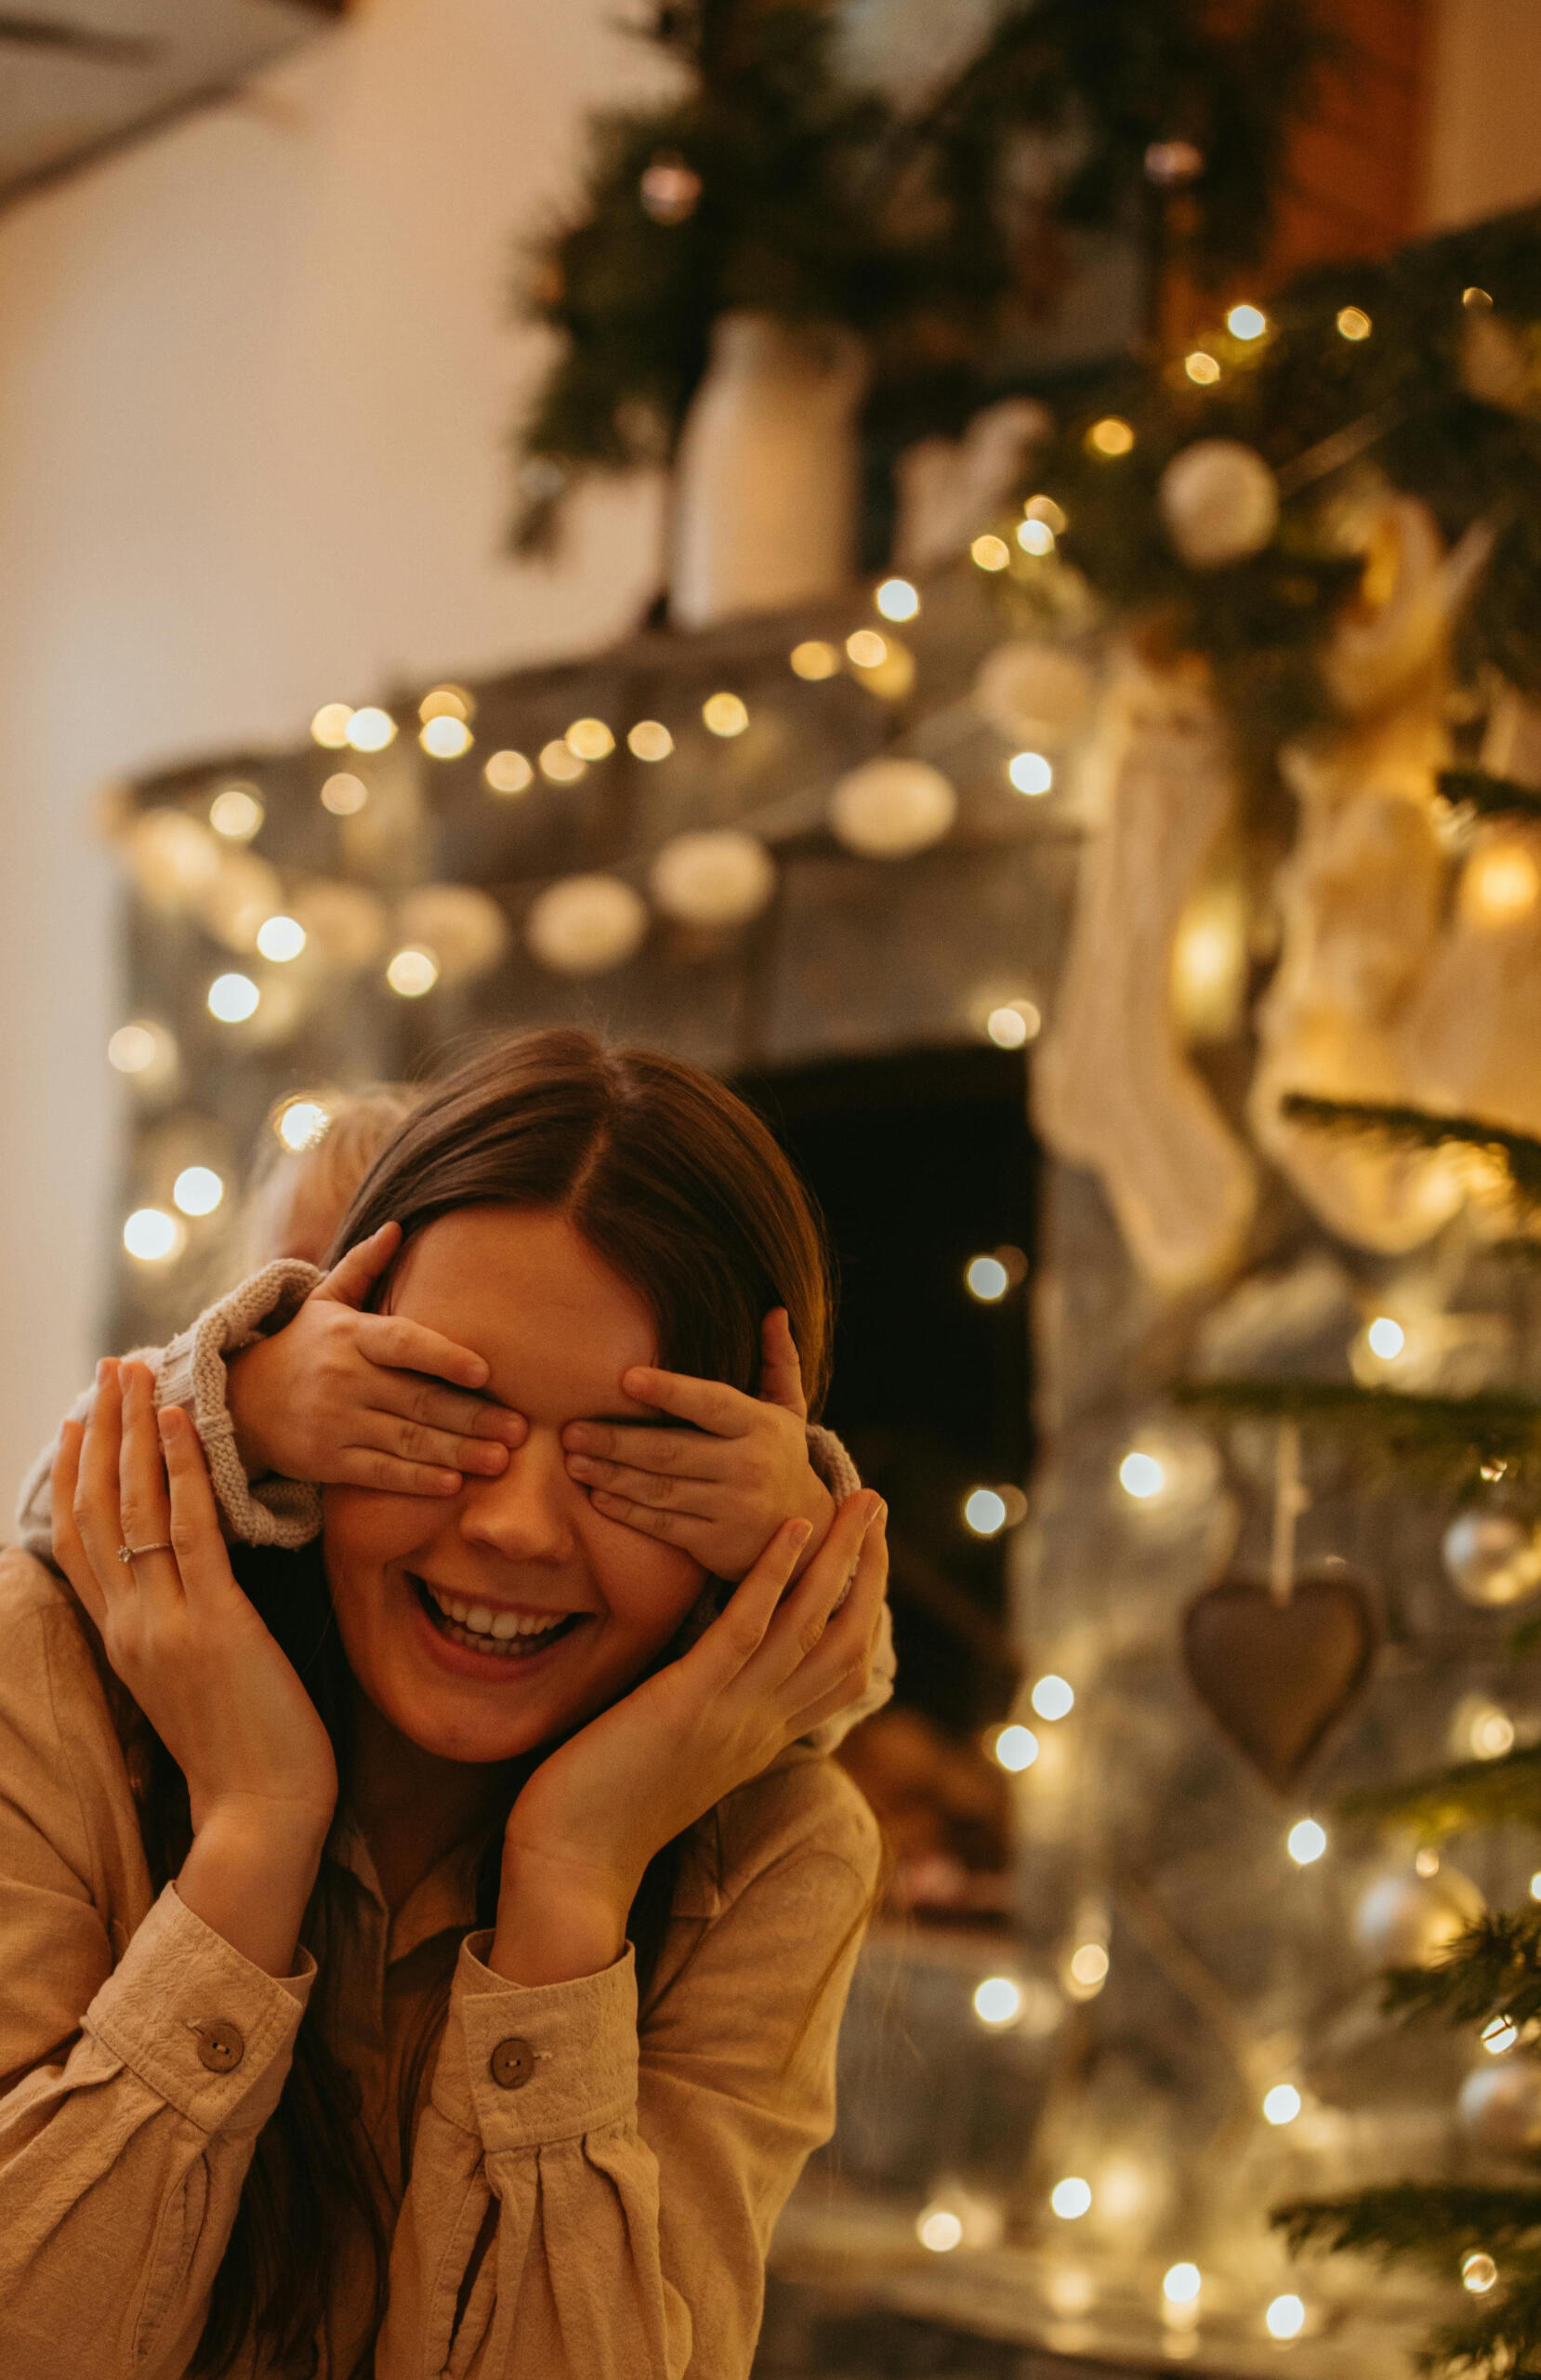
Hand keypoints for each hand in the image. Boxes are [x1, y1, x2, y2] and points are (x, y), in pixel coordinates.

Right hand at [51, 1362, 339, 1971]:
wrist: (260, 1815)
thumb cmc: (248, 1751)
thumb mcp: (195, 1679)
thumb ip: (182, 1627)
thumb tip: (196, 1584)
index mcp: (123, 1637)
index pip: (82, 1539)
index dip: (75, 1473)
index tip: (78, 1418)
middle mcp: (129, 1624)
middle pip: (98, 1507)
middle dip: (101, 1429)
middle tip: (108, 1366)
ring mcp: (164, 1623)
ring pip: (135, 1506)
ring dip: (134, 1429)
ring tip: (137, 1369)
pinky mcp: (213, 1624)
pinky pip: (190, 1530)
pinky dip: (183, 1469)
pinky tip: (181, 1421)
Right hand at [228, 1220, 525, 1494]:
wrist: (240, 1402)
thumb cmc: (301, 1347)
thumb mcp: (324, 1303)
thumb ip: (363, 1266)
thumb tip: (396, 1226)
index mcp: (350, 1334)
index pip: (402, 1343)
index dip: (443, 1356)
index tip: (485, 1371)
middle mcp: (343, 1378)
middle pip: (417, 1399)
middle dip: (472, 1418)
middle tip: (520, 1429)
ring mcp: (334, 1422)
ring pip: (405, 1440)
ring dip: (457, 1453)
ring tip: (500, 1460)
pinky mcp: (326, 1460)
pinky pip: (379, 1473)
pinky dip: (416, 1481)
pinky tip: (452, 1484)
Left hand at [489, 1490, 887, 1984]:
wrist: (572, 1868)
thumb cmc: (605, 1810)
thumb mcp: (677, 1756)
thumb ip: (707, 1719)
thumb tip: (706, 1680)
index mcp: (761, 1739)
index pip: (840, 1672)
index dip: (862, 1611)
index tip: (867, 1558)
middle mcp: (762, 1725)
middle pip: (845, 1640)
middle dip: (867, 1569)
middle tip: (874, 1506)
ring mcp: (732, 1713)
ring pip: (810, 1623)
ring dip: (840, 1556)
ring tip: (861, 1500)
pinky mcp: (689, 1700)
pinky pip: (746, 1629)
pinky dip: (773, 1575)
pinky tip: (793, 1529)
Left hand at [560, 1308, 835, 1579]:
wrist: (804, 1531)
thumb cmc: (779, 1456)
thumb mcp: (789, 1409)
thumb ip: (780, 1360)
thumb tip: (776, 1310)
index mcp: (761, 1426)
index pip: (711, 1405)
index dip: (670, 1391)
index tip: (626, 1378)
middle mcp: (749, 1467)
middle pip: (672, 1451)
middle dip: (617, 1441)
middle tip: (572, 1430)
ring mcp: (733, 1508)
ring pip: (660, 1490)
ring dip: (611, 1476)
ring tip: (574, 1462)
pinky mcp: (716, 1543)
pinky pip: (664, 1526)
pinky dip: (627, 1512)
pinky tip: (598, 1497)